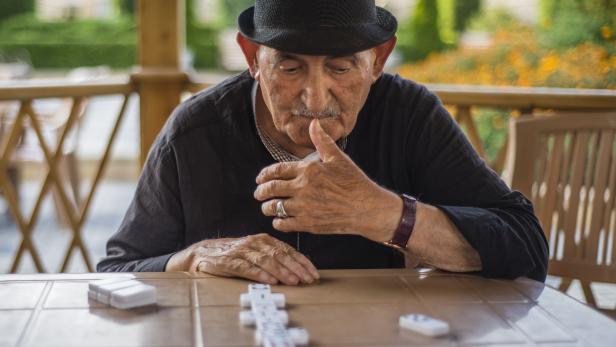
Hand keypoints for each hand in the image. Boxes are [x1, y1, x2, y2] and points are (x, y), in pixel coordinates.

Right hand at [165, 233, 318, 284]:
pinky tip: (269, 281)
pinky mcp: (228, 261)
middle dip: (296, 268)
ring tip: (293, 281)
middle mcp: (254, 243)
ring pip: (265, 260)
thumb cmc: (234, 254)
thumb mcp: (255, 252)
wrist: (202, 253)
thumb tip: (297, 270)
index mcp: (264, 240)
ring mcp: (241, 251)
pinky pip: (246, 268)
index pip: (288, 250)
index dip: (302, 262)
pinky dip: (259, 274)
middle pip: (279, 255)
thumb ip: (273, 257)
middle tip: (308, 279)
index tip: (313, 273)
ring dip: (281, 271)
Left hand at [254, 119, 402, 241]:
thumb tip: (314, 123)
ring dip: (267, 208)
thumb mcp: (338, 158)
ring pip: (275, 208)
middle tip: (258, 194)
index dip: (265, 175)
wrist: (366, 208)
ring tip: (266, 208)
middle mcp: (302, 188)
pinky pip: (284, 224)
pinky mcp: (308, 224)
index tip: (259, 179)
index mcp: (307, 170)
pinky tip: (279, 221)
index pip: (277, 171)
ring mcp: (304, 207)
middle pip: (271, 189)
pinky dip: (278, 222)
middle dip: (261, 192)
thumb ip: (322, 141)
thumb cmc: (354, 181)